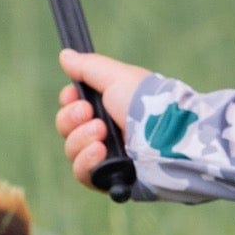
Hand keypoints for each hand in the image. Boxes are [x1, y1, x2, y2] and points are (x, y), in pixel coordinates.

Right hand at [56, 48, 148, 187]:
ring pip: (72, 151)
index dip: (68, 103)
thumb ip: (88, 67)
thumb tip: (65, 55)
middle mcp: (107, 132)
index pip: (72, 108)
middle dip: (72, 119)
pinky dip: (86, 162)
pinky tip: (100, 152)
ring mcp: (108, 157)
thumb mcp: (117, 77)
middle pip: (67, 128)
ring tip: (102, 133)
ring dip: (80, 139)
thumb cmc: (147, 102)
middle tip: (89, 113)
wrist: (169, 135)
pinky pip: (83, 174)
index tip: (75, 97)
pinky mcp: (111, 179)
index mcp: (108, 107)